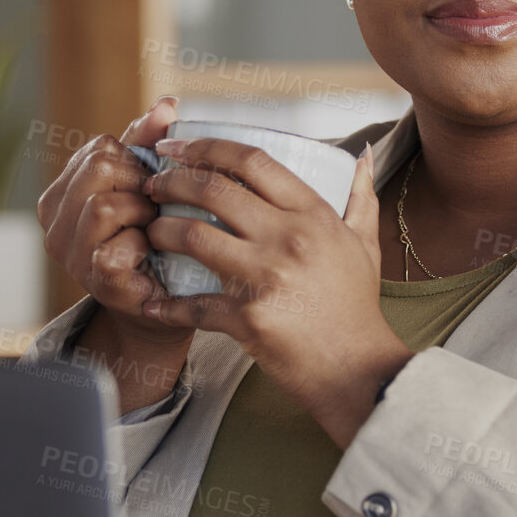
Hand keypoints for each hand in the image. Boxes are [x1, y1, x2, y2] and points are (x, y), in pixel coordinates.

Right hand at [36, 98, 195, 408]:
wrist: (163, 304)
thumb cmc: (154, 239)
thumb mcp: (146, 185)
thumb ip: (149, 144)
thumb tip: (167, 102)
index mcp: (62, 192)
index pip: (100, 147)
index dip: (137, 160)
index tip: (153, 182)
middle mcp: (54, 222)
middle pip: (99, 166)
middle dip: (140, 181)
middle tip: (157, 205)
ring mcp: (70, 254)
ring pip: (104, 204)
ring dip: (143, 213)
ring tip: (155, 228)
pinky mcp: (93, 280)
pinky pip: (118, 244)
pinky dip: (144, 245)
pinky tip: (152, 254)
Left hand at [140, 136, 412, 446]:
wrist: (358, 369)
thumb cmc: (357, 307)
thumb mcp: (365, 245)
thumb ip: (360, 196)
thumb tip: (363, 155)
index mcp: (314, 216)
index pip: (253, 162)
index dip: (208, 147)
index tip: (180, 147)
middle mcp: (289, 239)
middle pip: (213, 190)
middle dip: (171, 181)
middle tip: (152, 185)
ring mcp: (267, 277)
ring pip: (192, 237)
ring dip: (161, 231)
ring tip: (151, 232)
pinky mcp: (248, 318)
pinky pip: (193, 304)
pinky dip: (167, 305)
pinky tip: (153, 303)